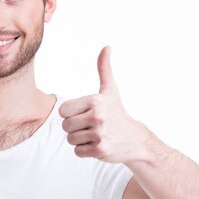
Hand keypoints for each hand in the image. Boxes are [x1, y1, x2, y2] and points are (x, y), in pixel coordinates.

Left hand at [59, 46, 150, 163]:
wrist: (136, 140)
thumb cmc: (117, 113)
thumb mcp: (110, 90)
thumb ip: (104, 69)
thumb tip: (107, 47)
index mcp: (95, 101)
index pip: (63, 110)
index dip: (71, 114)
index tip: (85, 114)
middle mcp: (98, 116)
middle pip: (65, 126)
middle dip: (75, 128)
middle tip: (91, 127)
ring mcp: (100, 134)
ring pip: (70, 139)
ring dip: (80, 140)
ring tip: (95, 135)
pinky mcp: (101, 150)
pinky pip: (77, 151)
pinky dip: (85, 151)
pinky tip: (98, 145)